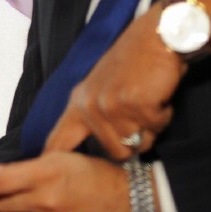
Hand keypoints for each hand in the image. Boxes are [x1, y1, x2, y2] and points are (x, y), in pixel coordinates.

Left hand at [45, 5, 182, 159]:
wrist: (156, 35)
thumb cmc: (133, 62)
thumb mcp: (101, 86)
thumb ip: (93, 115)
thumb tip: (97, 148)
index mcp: (78, 102)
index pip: (60, 139)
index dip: (54, 160)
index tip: (47, 176)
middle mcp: (91, 106)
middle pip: (115, 151)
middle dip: (133, 140)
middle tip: (139, 113)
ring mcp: (112, 105)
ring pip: (138, 142)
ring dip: (150, 127)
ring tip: (148, 101)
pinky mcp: (136, 104)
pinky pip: (156, 127)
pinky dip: (163, 115)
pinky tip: (158, 95)